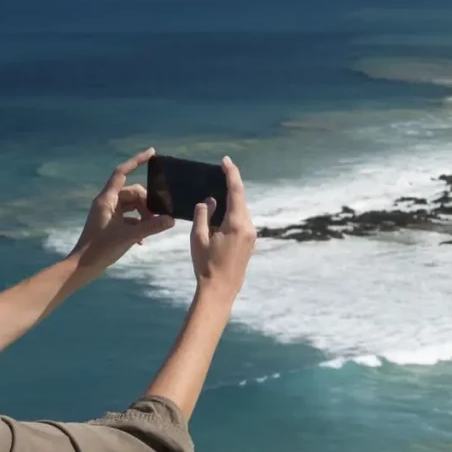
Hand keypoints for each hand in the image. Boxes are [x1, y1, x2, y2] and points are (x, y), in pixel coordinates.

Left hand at [70, 148, 173, 273]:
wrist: (83, 267)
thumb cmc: (100, 249)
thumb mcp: (128, 237)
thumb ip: (150, 227)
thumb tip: (171, 219)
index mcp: (107, 199)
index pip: (122, 173)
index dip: (136, 161)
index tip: (152, 153)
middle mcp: (107, 202)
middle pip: (132, 193)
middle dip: (146, 203)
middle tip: (158, 217)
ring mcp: (109, 213)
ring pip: (132, 206)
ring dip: (143, 215)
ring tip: (152, 229)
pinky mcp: (111, 224)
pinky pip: (129, 218)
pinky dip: (138, 225)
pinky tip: (143, 240)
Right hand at [190, 157, 254, 295]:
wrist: (220, 290)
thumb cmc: (206, 265)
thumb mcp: (199, 238)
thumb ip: (204, 215)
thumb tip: (209, 201)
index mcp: (236, 223)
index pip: (236, 191)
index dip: (231, 173)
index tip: (226, 161)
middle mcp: (248, 227)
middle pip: (240, 200)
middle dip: (230, 187)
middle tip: (217, 175)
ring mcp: (252, 236)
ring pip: (241, 211)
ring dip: (230, 203)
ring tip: (215, 199)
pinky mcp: (250, 243)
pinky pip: (242, 221)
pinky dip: (233, 214)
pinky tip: (221, 217)